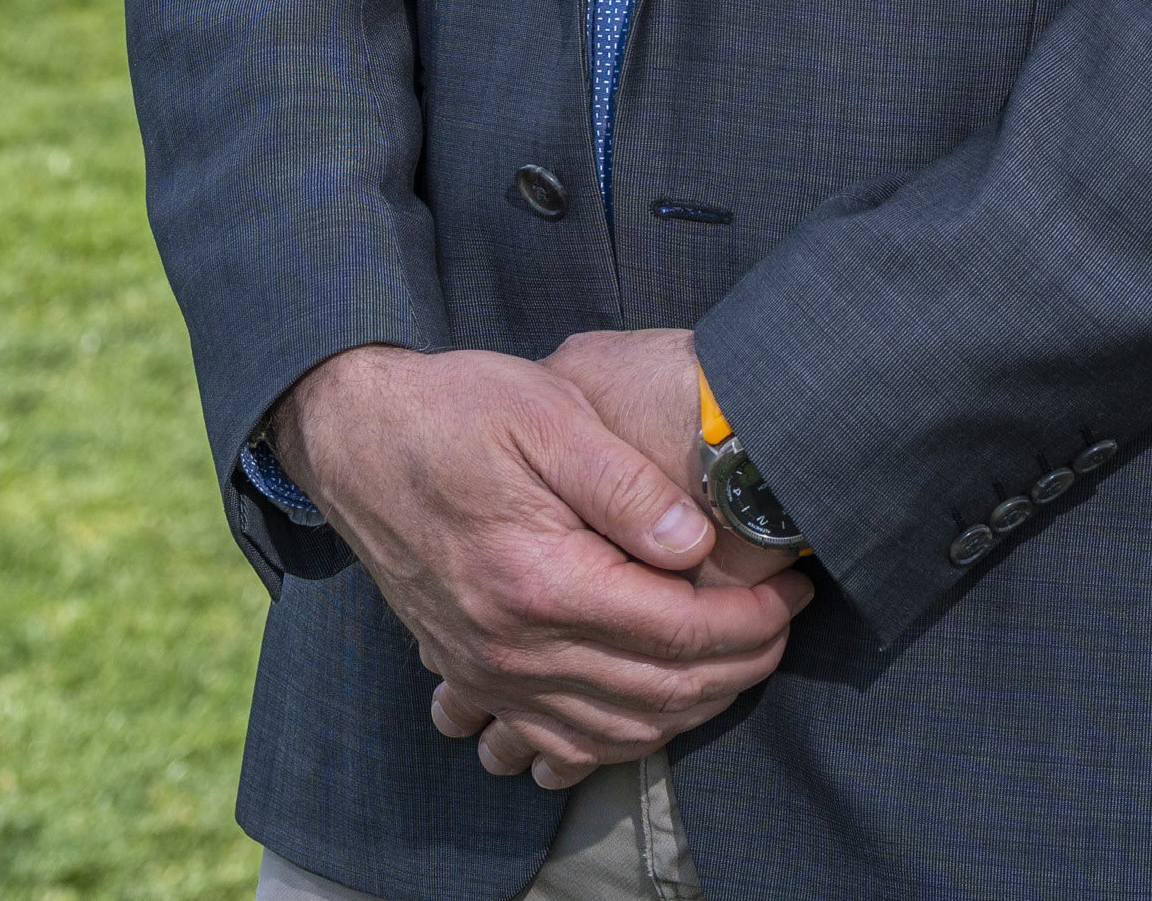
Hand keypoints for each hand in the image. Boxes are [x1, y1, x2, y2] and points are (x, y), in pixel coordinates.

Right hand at [269, 343, 811, 787]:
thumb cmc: (458, 410)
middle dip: (738, 667)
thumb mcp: (549, 414)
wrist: (358, 437)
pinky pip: (556, 743)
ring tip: (740, 662)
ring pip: (613, 730)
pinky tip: (653, 714)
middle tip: (785, 626)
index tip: (793, 593)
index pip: (673, 630)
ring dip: (689, 709)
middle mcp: (512, 646)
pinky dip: (617, 741)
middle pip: (655, 690)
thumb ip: (627, 486)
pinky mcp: (471, 675)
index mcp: (540, 580)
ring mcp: (486, 673)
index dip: (748, 622)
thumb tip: (699, 544)